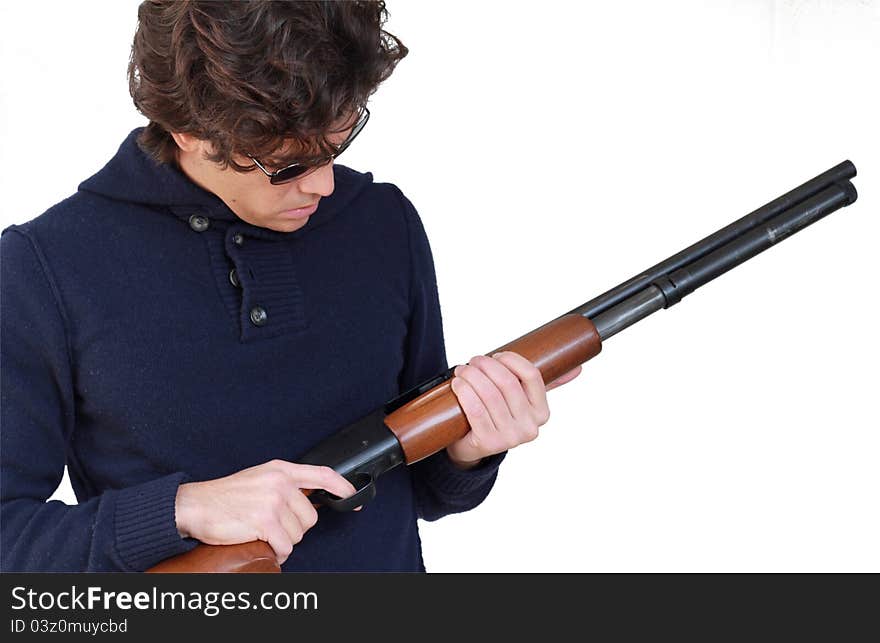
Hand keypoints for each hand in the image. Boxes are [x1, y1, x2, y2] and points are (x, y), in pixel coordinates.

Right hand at [174, 459, 359, 564]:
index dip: (342, 487)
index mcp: (281, 469)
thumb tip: (311, 498)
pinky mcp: (264, 521)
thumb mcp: (261, 479)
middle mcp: (280, 482)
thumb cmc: (226, 495)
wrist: (195, 505)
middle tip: (273, 525)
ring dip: (283, 540)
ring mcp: (273, 501)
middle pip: (310, 516)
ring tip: (263, 531)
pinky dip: (277, 552)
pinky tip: (262, 543)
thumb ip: (286, 484)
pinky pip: (285, 546)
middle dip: (295, 528)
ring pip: (298, 534)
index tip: (353, 497)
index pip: (323, 475)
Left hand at [446, 351, 581, 468]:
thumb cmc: (497, 415)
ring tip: (462, 370)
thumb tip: (577, 368)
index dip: (512, 360)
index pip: (532, 376)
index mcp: (542, 412)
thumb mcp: (522, 400)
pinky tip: (458, 384)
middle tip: (474, 360)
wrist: (473, 446)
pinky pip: (476, 410)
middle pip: (507, 384)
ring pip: (489, 395)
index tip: (496, 355)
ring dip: (472, 376)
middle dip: (487, 366)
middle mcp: (530, 427)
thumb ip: (548, 384)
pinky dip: (465, 392)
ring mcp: (510, 437)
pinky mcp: (488, 442)